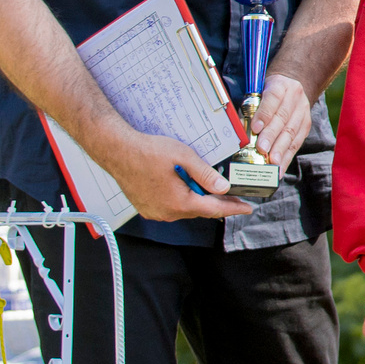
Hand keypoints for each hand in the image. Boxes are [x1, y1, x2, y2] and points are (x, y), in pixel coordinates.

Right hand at [102, 128, 255, 221]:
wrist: (117, 151)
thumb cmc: (147, 151)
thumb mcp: (183, 157)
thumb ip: (206, 174)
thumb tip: (223, 187)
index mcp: (179, 203)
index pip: (214, 209)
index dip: (233, 208)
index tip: (247, 209)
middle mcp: (167, 213)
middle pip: (200, 209)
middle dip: (216, 202)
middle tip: (232, 195)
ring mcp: (155, 212)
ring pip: (185, 208)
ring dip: (197, 198)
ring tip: (205, 184)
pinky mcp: (147, 207)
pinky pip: (171, 207)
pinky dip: (181, 199)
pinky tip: (184, 186)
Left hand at [250, 72, 313, 172]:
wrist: (291, 86)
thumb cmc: (268, 92)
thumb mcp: (259, 92)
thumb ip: (250, 109)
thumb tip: (240, 130)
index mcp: (280, 85)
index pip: (272, 98)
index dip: (264, 114)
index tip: (255, 128)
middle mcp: (294, 96)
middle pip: (282, 118)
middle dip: (271, 136)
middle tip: (262, 149)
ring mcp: (303, 111)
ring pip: (291, 132)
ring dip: (281, 149)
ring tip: (272, 162)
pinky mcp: (306, 125)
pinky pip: (297, 142)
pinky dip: (287, 156)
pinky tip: (279, 166)